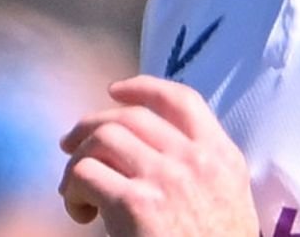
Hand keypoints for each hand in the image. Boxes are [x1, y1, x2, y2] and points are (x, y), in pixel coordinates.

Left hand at [59, 75, 257, 236]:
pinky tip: (80, 213)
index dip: (143, 87)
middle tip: (71, 145)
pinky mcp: (135, 205)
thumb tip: (152, 149)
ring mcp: (165, 178)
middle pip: (131, 116)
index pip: (181, 100)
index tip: (114, 90)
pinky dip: (72, 190)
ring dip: (77, 160)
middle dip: (92, 124)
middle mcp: (195, 159)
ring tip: (74, 189)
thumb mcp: (229, 198)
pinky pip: (85, 174)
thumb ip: (203, 168)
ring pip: (103, 138)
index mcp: (221, 156)